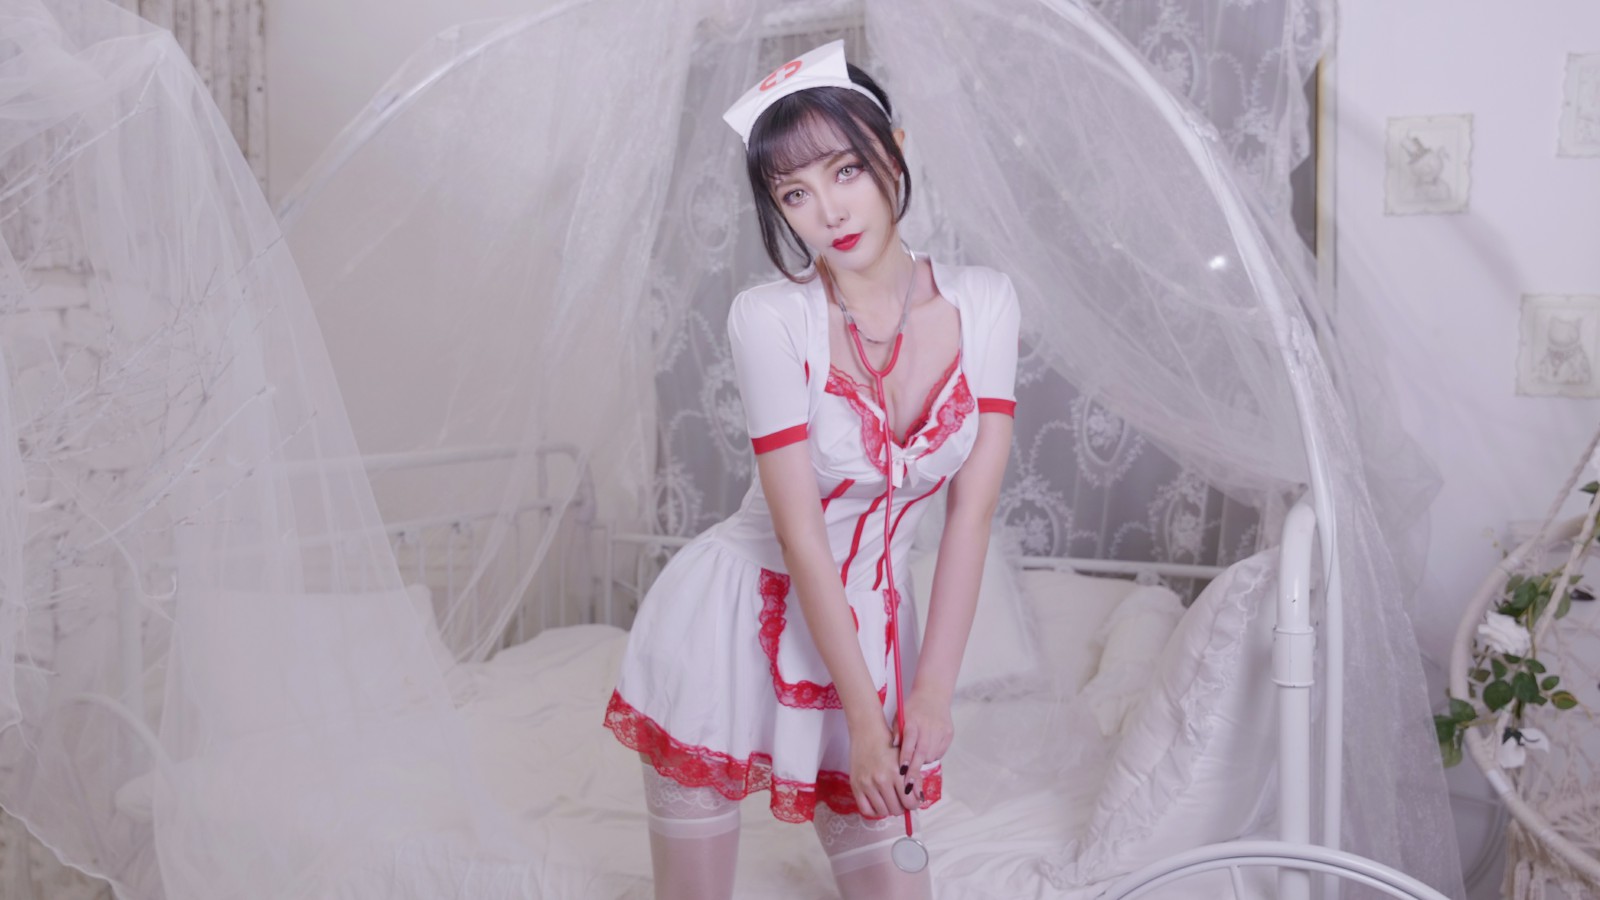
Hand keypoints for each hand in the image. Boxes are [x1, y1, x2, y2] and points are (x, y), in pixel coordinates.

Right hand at [849, 719, 911, 818]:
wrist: (867, 732)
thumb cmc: (889, 744)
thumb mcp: (905, 759)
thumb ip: (914, 778)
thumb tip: (919, 799)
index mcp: (897, 773)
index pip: (909, 802)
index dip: (913, 805)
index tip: (912, 802)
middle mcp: (881, 780)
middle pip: (896, 809)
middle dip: (902, 807)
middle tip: (901, 801)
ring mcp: (867, 783)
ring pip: (882, 811)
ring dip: (889, 809)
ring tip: (890, 801)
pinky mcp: (856, 785)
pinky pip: (866, 809)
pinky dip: (874, 811)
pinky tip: (878, 803)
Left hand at [893, 687, 952, 806]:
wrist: (933, 695)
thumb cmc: (912, 708)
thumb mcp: (900, 716)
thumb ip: (896, 732)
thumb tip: (893, 747)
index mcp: (914, 721)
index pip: (910, 743)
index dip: (906, 759)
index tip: (902, 773)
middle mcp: (929, 726)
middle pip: (922, 754)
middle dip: (915, 771)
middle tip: (909, 787)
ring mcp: (941, 731)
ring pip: (931, 755)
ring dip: (922, 762)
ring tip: (916, 757)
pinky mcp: (949, 734)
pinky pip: (939, 752)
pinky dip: (931, 755)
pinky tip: (926, 748)